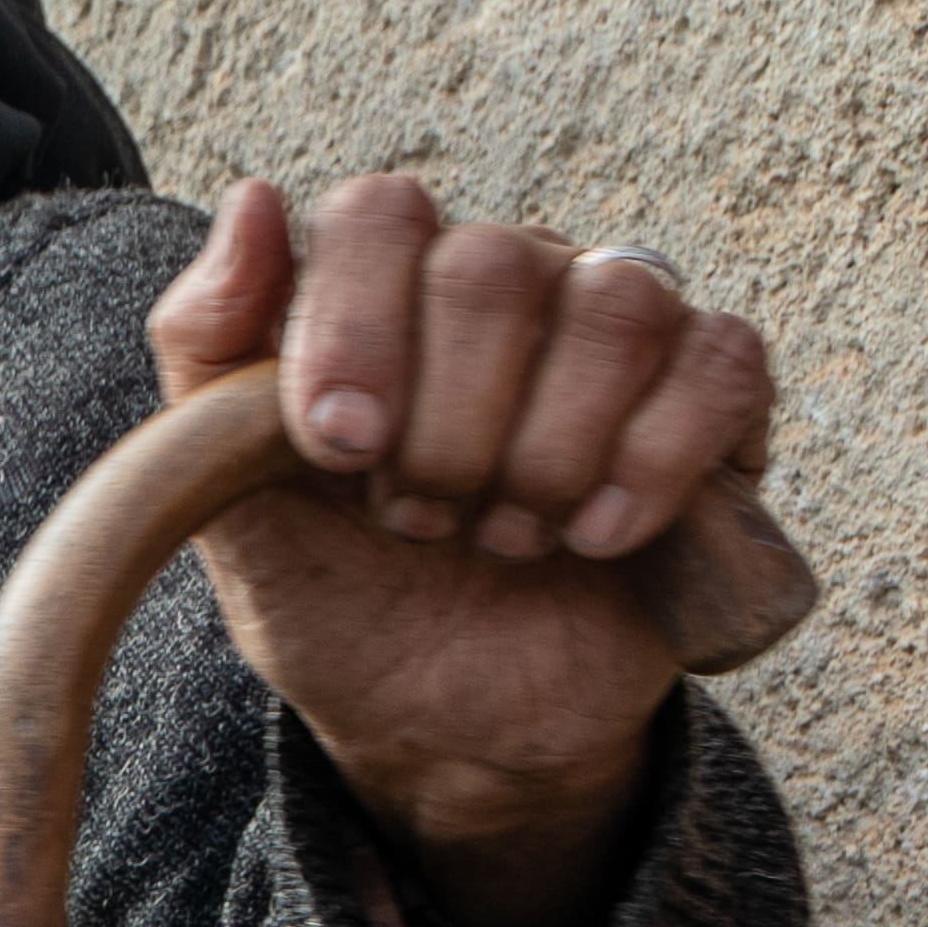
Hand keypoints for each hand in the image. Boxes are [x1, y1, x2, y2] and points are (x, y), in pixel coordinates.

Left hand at [158, 176, 809, 926]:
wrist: (446, 727)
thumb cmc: (341, 599)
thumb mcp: (231, 499)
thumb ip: (207, 346)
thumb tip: (253, 199)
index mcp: (385, 289)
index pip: (380, 215)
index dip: (357, 326)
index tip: (340, 447)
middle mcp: (507, 281)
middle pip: (492, 266)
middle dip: (447, 426)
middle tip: (420, 518)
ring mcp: (617, 330)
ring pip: (615, 307)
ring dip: (546, 453)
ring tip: (503, 538)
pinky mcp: (715, 396)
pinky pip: (719, 365)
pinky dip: (653, 463)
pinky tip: (597, 540)